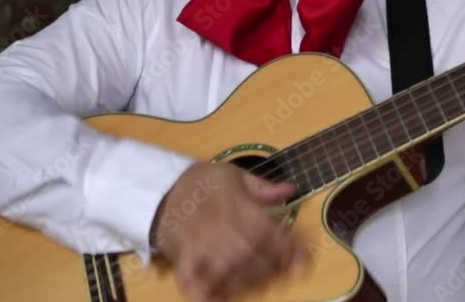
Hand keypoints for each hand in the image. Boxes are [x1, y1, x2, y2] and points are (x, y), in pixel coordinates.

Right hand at [150, 162, 304, 301]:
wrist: (161, 189)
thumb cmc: (203, 182)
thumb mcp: (235, 175)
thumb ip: (264, 187)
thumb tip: (291, 190)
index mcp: (237, 206)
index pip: (269, 232)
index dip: (289, 250)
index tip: (302, 262)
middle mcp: (221, 227)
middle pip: (254, 256)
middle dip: (272, 267)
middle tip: (282, 271)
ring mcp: (201, 246)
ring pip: (230, 273)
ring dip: (248, 281)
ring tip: (259, 281)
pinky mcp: (183, 260)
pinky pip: (195, 283)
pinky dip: (209, 294)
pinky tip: (221, 296)